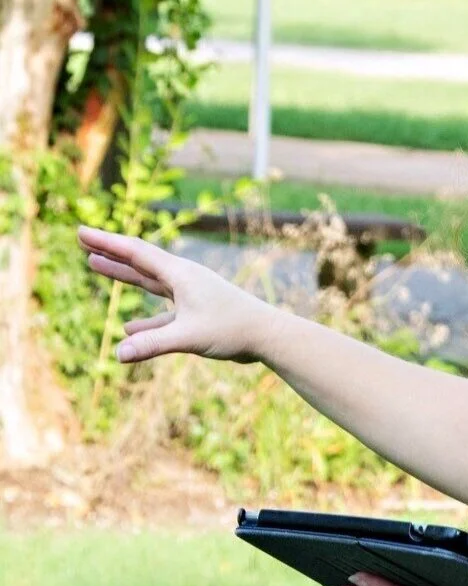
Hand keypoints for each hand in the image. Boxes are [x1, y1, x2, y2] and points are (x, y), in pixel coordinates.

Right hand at [77, 225, 275, 364]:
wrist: (268, 335)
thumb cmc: (233, 329)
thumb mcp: (189, 337)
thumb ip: (153, 344)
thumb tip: (118, 354)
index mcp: (180, 274)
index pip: (136, 253)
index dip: (106, 242)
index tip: (81, 231)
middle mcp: (184, 279)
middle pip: (139, 261)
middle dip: (110, 251)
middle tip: (83, 240)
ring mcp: (191, 295)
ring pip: (149, 282)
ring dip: (122, 274)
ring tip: (96, 264)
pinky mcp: (198, 313)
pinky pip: (163, 313)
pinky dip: (145, 319)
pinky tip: (128, 330)